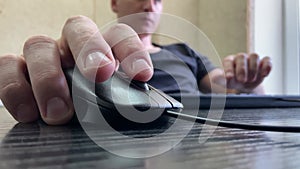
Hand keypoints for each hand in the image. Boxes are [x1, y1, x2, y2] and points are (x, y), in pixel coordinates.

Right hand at [0, 15, 152, 124]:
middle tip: (99, 75)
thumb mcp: (112, 102)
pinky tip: (29, 112)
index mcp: (102, 50)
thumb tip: (138, 108)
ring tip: (59, 112)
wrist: (67, 114)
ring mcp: (46, 56)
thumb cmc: (94, 104)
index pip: (118, 36)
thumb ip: (122, 98)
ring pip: (39, 46)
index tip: (141, 74)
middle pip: (78, 28)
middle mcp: (72, 47)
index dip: (131, 51)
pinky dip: (14, 88)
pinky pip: (7, 66)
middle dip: (89, 49)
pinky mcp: (18, 70)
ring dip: (49, 78)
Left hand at [223, 53, 271, 93]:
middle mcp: (241, 58)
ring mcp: (252, 60)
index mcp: (229, 61)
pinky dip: (267, 66)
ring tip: (251, 80)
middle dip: (242, 69)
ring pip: (254, 56)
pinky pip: (267, 60)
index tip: (230, 78)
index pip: (228, 61)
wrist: (244, 84)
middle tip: (241, 80)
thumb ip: (219, 79)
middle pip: (242, 57)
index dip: (229, 69)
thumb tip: (214, 78)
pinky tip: (264, 74)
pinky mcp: (263, 64)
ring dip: (253, 69)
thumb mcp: (224, 82)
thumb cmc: (233, 81)